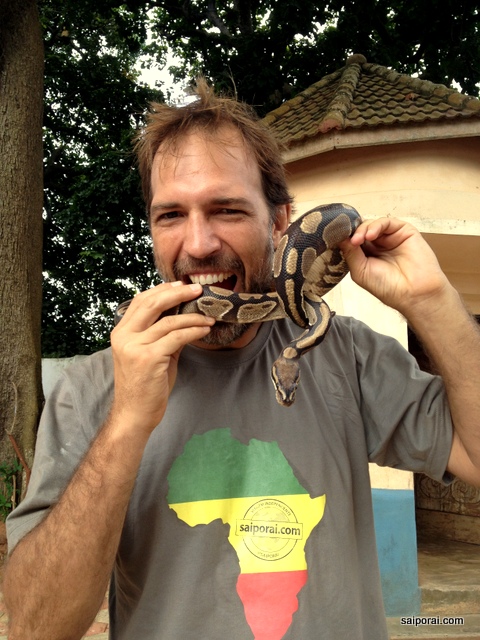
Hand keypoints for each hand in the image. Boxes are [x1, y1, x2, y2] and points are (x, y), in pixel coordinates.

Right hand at [110, 281, 214, 436]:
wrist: (135, 413)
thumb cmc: (145, 384)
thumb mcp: (152, 353)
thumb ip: (163, 334)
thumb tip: (185, 315)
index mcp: (121, 332)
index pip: (141, 301)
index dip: (162, 290)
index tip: (181, 285)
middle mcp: (124, 336)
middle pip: (152, 303)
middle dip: (178, 293)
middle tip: (198, 289)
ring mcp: (135, 347)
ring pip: (169, 321)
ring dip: (194, 316)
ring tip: (210, 316)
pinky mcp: (149, 358)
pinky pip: (177, 337)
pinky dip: (194, 331)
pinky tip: (205, 329)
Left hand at [338, 217, 450, 316]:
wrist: (414, 292)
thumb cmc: (388, 287)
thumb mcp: (361, 272)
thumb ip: (350, 254)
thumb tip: (340, 237)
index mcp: (366, 255)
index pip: (351, 240)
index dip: (344, 237)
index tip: (334, 239)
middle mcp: (378, 245)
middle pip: (360, 229)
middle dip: (352, 233)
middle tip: (350, 241)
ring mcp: (390, 237)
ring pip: (371, 224)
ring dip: (362, 229)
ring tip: (358, 240)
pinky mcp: (404, 231)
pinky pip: (387, 222)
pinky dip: (376, 225)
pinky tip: (370, 235)